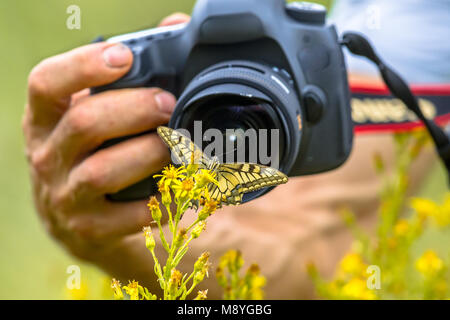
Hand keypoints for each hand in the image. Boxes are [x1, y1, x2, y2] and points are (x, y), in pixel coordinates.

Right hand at [22, 14, 188, 261]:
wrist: (77, 217)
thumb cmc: (93, 152)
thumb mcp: (94, 113)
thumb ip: (127, 74)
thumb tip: (173, 27)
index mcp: (45, 118)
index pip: (47, 83)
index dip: (84, 66)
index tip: (125, 57)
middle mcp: (47, 155)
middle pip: (85, 122)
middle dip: (135, 109)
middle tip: (168, 104)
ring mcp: (65, 195)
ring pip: (103, 170)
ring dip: (149, 153)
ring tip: (177, 146)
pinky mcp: (89, 228)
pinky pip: (128, 215)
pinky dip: (160, 201)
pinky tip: (179, 190)